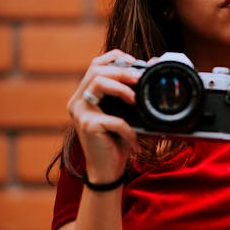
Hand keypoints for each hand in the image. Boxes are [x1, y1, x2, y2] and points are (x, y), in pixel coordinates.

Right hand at [68, 49, 141, 181]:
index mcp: (85, 94)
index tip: (136, 64)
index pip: (95, 64)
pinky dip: (128, 128)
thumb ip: (130, 92)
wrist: (108, 171)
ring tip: (136, 100)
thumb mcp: (125, 113)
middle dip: (122, 70)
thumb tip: (152, 65)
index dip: (115, 58)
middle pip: (96, 69)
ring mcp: (80, 113)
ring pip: (98, 83)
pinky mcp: (87, 126)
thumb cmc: (117, 141)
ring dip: (122, 88)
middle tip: (140, 79)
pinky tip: (135, 140)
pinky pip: (113, 118)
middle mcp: (78, 101)